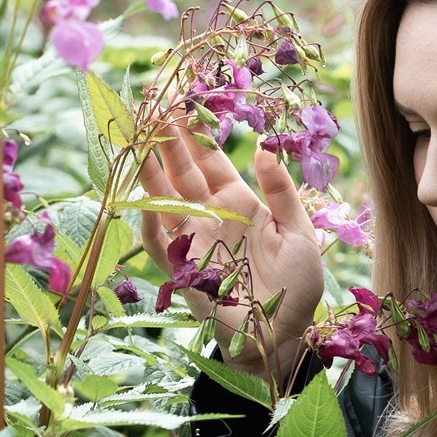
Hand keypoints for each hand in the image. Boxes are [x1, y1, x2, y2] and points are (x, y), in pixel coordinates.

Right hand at [138, 120, 324, 379]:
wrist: (283, 335)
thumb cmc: (298, 287)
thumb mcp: (300, 233)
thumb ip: (281, 193)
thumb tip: (265, 149)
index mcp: (240, 203)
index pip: (211, 160)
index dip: (196, 133)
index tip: (183, 101)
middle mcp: (212, 216)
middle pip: (182, 171)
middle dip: (166, 139)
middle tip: (152, 104)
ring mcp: (194, 241)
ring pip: (163, 198)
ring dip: (149, 170)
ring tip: (136, 138)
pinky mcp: (183, 270)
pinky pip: (158, 243)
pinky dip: (148, 222)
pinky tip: (139, 200)